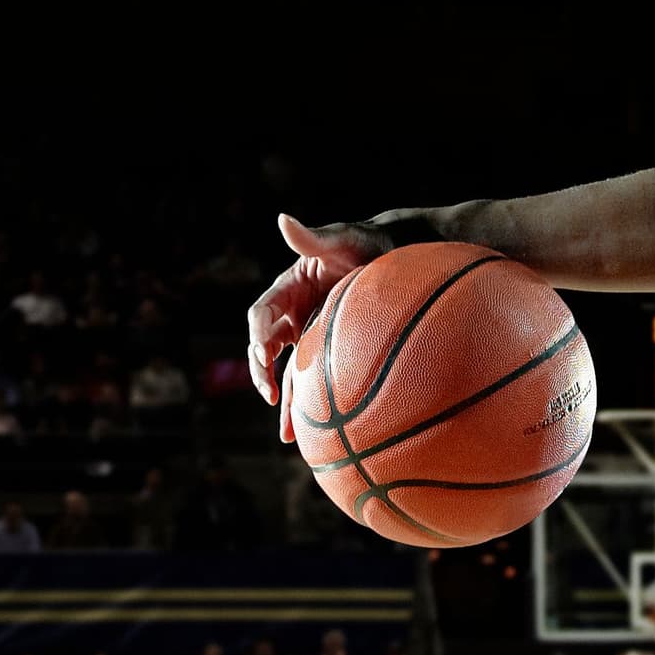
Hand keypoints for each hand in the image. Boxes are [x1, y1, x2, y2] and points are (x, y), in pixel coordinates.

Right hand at [244, 213, 392, 417]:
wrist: (397, 254)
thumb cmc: (366, 242)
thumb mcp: (341, 238)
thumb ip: (311, 236)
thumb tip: (282, 219)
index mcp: (288, 287)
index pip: (261, 315)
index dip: (258, 336)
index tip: (264, 355)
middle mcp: (293, 312)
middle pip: (265, 348)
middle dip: (262, 373)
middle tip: (270, 395)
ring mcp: (310, 332)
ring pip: (288, 370)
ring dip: (284, 401)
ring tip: (288, 435)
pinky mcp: (328, 348)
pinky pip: (313, 377)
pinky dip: (310, 402)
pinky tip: (315, 430)